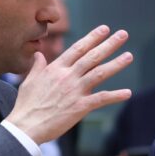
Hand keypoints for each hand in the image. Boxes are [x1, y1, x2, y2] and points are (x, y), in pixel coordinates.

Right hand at [8, 26, 131, 144]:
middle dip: (109, 44)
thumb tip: (39, 54)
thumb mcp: (29, 81)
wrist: (25, 126)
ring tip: (129, 56)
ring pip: (99, 73)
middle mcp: (67, 76)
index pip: (78, 48)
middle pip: (92, 56)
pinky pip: (101, 99)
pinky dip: (115, 96)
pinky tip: (127, 93)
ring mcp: (74, 91)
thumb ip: (37, 66)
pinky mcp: (79, 107)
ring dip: (116, 64)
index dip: (92, 37)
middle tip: (123, 34)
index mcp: (56, 69)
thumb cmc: (26, 105)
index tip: (105, 29)